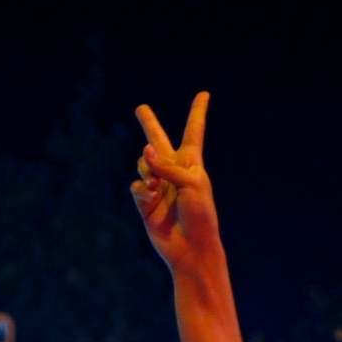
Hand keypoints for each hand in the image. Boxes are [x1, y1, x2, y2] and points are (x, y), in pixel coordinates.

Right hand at [132, 93, 218, 272]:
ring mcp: (158, 186)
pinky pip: (137, 186)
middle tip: (140, 108)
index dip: (197, 112)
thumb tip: (143, 153)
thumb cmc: (200, 214)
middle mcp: (173, 171)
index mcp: (192, 163)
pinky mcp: (145, 203)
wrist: (191, 247)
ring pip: (143, 164)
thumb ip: (166, 165)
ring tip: (156, 184)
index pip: (194, 131)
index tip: (203, 94)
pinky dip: (142, 189)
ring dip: (148, 168)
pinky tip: (150, 196)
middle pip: (158, 141)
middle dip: (149, 124)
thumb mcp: (191, 183)